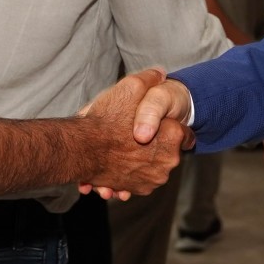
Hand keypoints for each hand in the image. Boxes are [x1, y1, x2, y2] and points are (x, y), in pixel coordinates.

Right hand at [78, 69, 189, 199]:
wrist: (80, 149)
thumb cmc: (106, 118)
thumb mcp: (130, 87)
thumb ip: (150, 78)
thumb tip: (160, 73)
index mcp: (173, 137)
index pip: (183, 132)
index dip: (167, 125)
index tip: (156, 123)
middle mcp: (167, 162)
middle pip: (165, 150)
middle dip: (153, 143)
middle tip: (133, 133)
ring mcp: (152, 179)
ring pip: (150, 165)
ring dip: (139, 159)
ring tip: (121, 149)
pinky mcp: (135, 190)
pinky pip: (136, 180)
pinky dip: (127, 173)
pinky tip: (115, 164)